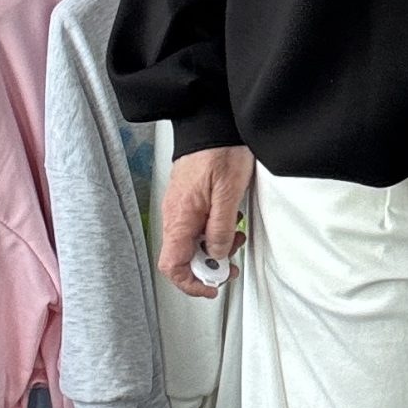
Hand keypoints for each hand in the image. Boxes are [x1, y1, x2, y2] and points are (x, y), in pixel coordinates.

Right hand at [158, 144, 254, 299]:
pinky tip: (229, 222)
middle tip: (232, 262)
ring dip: (213, 248)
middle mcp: (174, 215)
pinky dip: (212, 232)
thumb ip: (221, 229)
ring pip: (190, 243)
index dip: (190, 282)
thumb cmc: (219, 151)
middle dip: (208, 265)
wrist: (210, 121)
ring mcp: (178, 208)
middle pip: (182, 258)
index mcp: (180, 218)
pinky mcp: (187, 200)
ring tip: (235, 238)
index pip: (172, 265)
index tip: (212, 285)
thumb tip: (216, 254)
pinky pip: (195, 227)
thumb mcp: (229, 194)